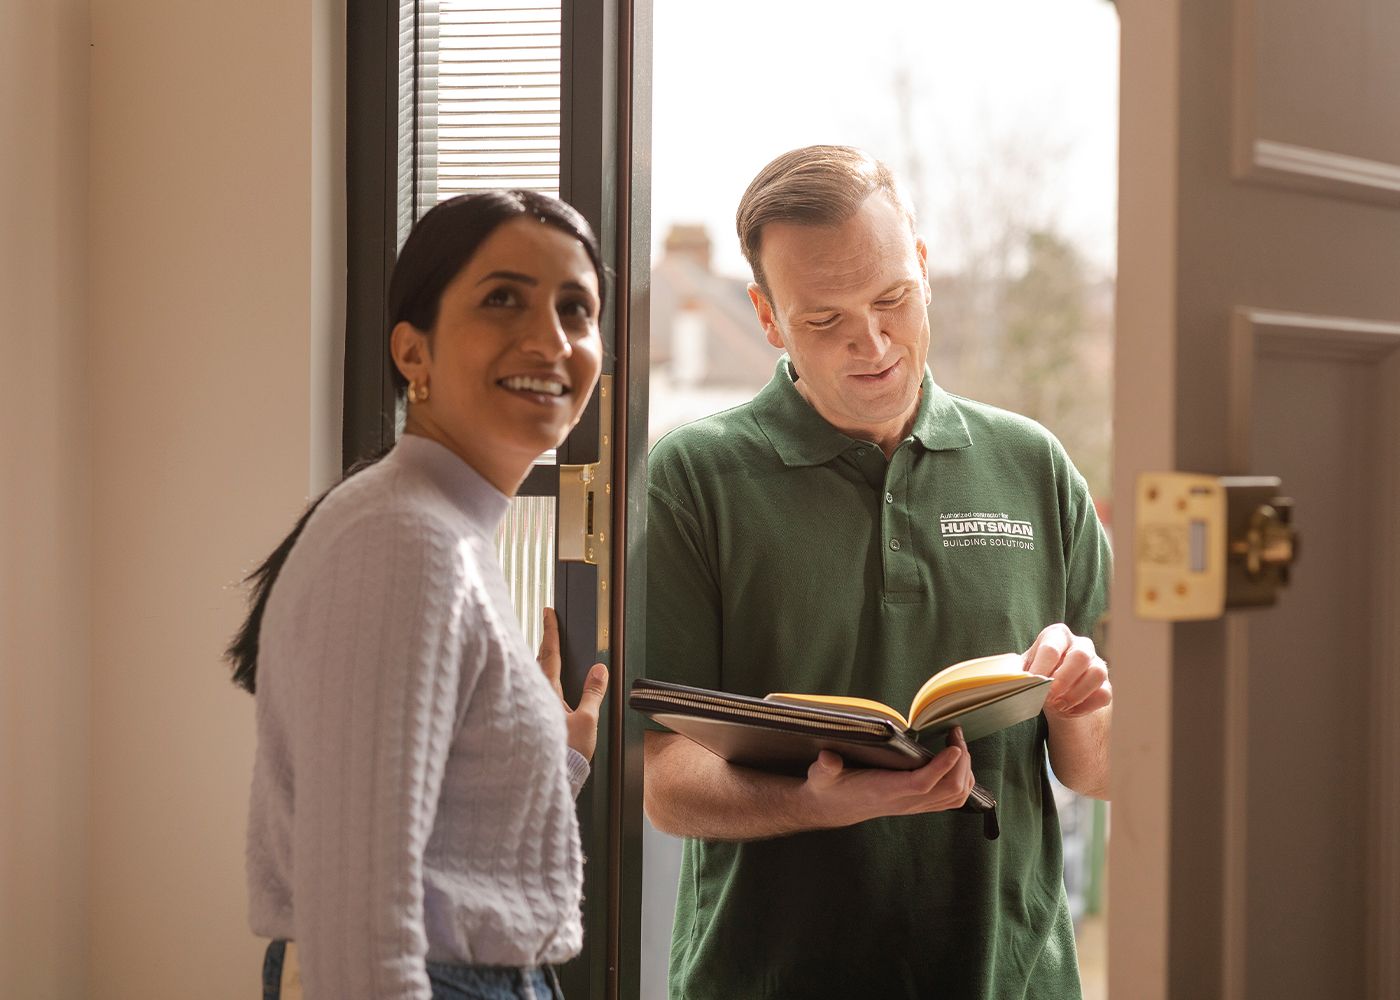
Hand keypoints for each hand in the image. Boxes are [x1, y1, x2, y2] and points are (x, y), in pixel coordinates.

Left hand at [537, 607, 608, 761]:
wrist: (551, 779)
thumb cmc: (567, 753)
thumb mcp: (586, 721)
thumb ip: (592, 693)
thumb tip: (599, 668)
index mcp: (546, 692)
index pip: (549, 654)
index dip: (550, 631)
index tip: (548, 611)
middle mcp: (533, 697)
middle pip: (536, 663)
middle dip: (542, 644)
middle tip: (546, 627)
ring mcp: (529, 709)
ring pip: (531, 678)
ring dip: (537, 663)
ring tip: (544, 653)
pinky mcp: (528, 722)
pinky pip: (531, 694)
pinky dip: (535, 683)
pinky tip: (539, 689)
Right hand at [800, 727, 974, 827]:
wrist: (832, 809)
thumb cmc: (830, 788)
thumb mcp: (821, 776)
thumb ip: (824, 767)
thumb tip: (826, 758)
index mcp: (884, 791)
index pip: (922, 784)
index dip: (942, 767)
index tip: (954, 746)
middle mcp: (904, 802)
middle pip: (949, 790)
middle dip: (962, 763)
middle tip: (956, 736)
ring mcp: (913, 805)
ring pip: (955, 797)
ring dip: (965, 771)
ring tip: (958, 746)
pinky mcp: (917, 805)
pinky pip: (950, 799)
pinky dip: (961, 781)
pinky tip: (955, 762)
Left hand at [1024, 623, 1111, 718]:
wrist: (1055, 690)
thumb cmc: (1037, 673)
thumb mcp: (1024, 667)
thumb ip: (1018, 670)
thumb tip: (1011, 678)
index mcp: (1057, 635)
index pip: (1051, 648)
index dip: (1041, 668)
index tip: (1033, 683)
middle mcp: (1081, 644)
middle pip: (1080, 656)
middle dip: (1063, 679)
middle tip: (1049, 697)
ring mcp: (1097, 663)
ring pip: (1097, 674)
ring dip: (1076, 694)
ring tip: (1058, 706)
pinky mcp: (1106, 684)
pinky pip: (1103, 694)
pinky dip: (1085, 706)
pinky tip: (1070, 711)